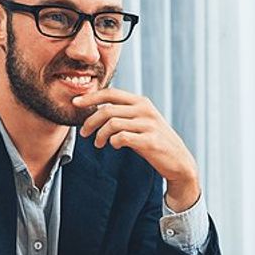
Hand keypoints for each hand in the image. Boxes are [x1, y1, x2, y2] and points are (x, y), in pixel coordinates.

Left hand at [73, 88, 200, 209]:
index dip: (91, 97)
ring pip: (112, 124)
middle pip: (107, 110)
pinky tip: (114, 146)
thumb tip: (95, 109)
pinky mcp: (149, 141)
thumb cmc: (154, 141)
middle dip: (90, 122)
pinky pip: (121, 138)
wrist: (178, 161)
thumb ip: (123, 113)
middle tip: (83, 133)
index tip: (75, 103)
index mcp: (141, 102)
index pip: (111, 93)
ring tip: (98, 144)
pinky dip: (112, 142)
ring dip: (99, 135)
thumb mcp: (141, 121)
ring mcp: (148, 125)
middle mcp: (145, 110)